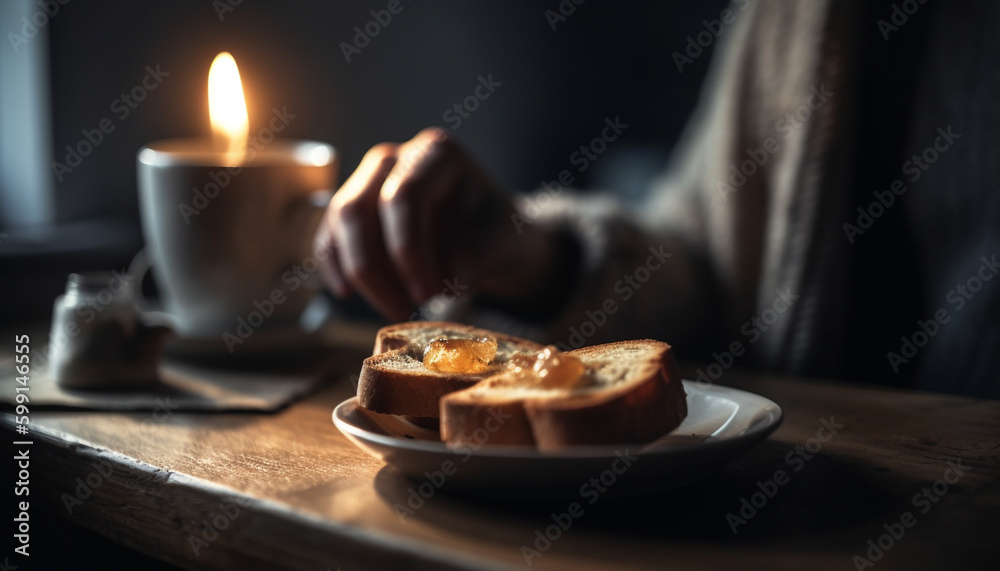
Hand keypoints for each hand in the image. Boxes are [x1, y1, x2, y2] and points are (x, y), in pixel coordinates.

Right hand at [314, 127, 572, 320]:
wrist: (484, 234)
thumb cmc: (493, 229)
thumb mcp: (503, 238)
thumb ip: (483, 252)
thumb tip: (455, 275)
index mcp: (436, 152)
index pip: (405, 195)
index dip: (408, 249)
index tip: (428, 294)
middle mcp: (394, 157)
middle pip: (360, 208)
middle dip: (376, 268)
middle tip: (405, 309)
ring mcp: (367, 178)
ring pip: (340, 221)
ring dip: (360, 273)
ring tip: (395, 308)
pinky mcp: (350, 206)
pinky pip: (329, 235)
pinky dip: (334, 267)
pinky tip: (347, 294)